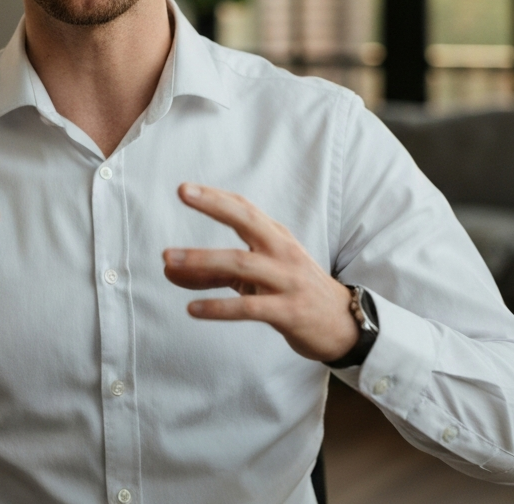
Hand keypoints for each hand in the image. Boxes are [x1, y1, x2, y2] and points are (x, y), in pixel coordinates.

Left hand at [162, 183, 357, 361]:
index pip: (244, 208)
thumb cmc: (293, 293)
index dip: (215, 197)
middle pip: (245, 220)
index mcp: (275, 237)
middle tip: (183, 191)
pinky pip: (249, 307)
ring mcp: (287, 280)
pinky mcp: (288, 311)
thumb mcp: (256, 277)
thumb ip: (213, 272)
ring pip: (241, 263)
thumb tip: (168, 268)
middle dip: (213, 204)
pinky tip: (193, 309)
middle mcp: (282, 251)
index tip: (185, 188)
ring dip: (202, 259)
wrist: (345, 326)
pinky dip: (218, 307)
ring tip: (168, 260)